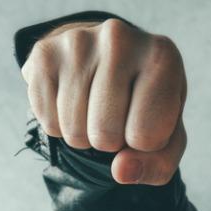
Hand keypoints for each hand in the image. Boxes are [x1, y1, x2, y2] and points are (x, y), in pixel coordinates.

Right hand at [21, 18, 187, 185]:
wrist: (112, 61)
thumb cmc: (145, 105)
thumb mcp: (166, 139)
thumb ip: (157, 165)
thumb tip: (120, 171)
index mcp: (163, 57)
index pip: (146, 136)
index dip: (144, 144)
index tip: (144, 120)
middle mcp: (120, 39)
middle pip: (105, 135)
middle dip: (110, 142)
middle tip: (115, 116)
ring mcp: (78, 42)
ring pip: (74, 131)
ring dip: (83, 135)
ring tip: (94, 108)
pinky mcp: (44, 53)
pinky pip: (47, 121)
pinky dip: (59, 126)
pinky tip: (72, 100)